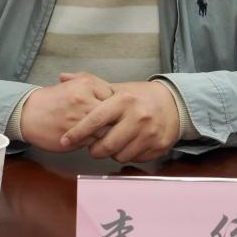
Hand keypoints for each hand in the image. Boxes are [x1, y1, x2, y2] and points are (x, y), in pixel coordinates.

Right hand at [19, 72, 112, 152]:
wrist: (28, 113)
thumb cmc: (54, 99)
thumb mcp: (75, 83)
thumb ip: (96, 84)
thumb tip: (115, 94)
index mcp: (86, 85)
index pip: (114, 97)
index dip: (114, 106)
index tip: (110, 110)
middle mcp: (84, 101)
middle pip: (112, 115)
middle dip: (112, 121)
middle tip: (110, 123)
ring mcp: (78, 120)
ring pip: (104, 131)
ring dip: (104, 133)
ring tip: (99, 131)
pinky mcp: (74, 137)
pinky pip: (93, 142)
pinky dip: (93, 142)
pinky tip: (88, 138)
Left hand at [60, 80, 179, 163]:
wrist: (174, 104)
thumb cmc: (139, 97)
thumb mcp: (117, 88)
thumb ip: (89, 84)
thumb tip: (62, 77)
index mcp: (124, 100)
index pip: (94, 120)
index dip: (77, 133)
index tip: (65, 140)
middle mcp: (137, 117)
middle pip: (106, 145)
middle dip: (95, 150)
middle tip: (93, 146)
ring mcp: (149, 133)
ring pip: (119, 156)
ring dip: (112, 153)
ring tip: (113, 143)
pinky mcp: (157, 146)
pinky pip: (134, 159)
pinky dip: (127, 155)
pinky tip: (128, 144)